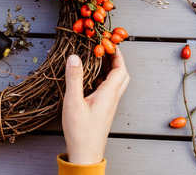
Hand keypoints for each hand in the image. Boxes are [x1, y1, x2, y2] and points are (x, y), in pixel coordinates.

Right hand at [62, 48, 129, 164]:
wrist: (85, 154)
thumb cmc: (80, 131)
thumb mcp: (73, 102)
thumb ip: (74, 78)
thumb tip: (74, 56)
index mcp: (109, 94)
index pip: (120, 69)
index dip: (116, 53)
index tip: (108, 41)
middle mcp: (112, 98)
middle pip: (121, 75)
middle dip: (115, 60)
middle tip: (104, 49)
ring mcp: (108, 105)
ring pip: (114, 82)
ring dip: (108, 69)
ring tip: (95, 58)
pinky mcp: (102, 110)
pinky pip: (106, 89)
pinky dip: (101, 78)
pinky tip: (89, 77)